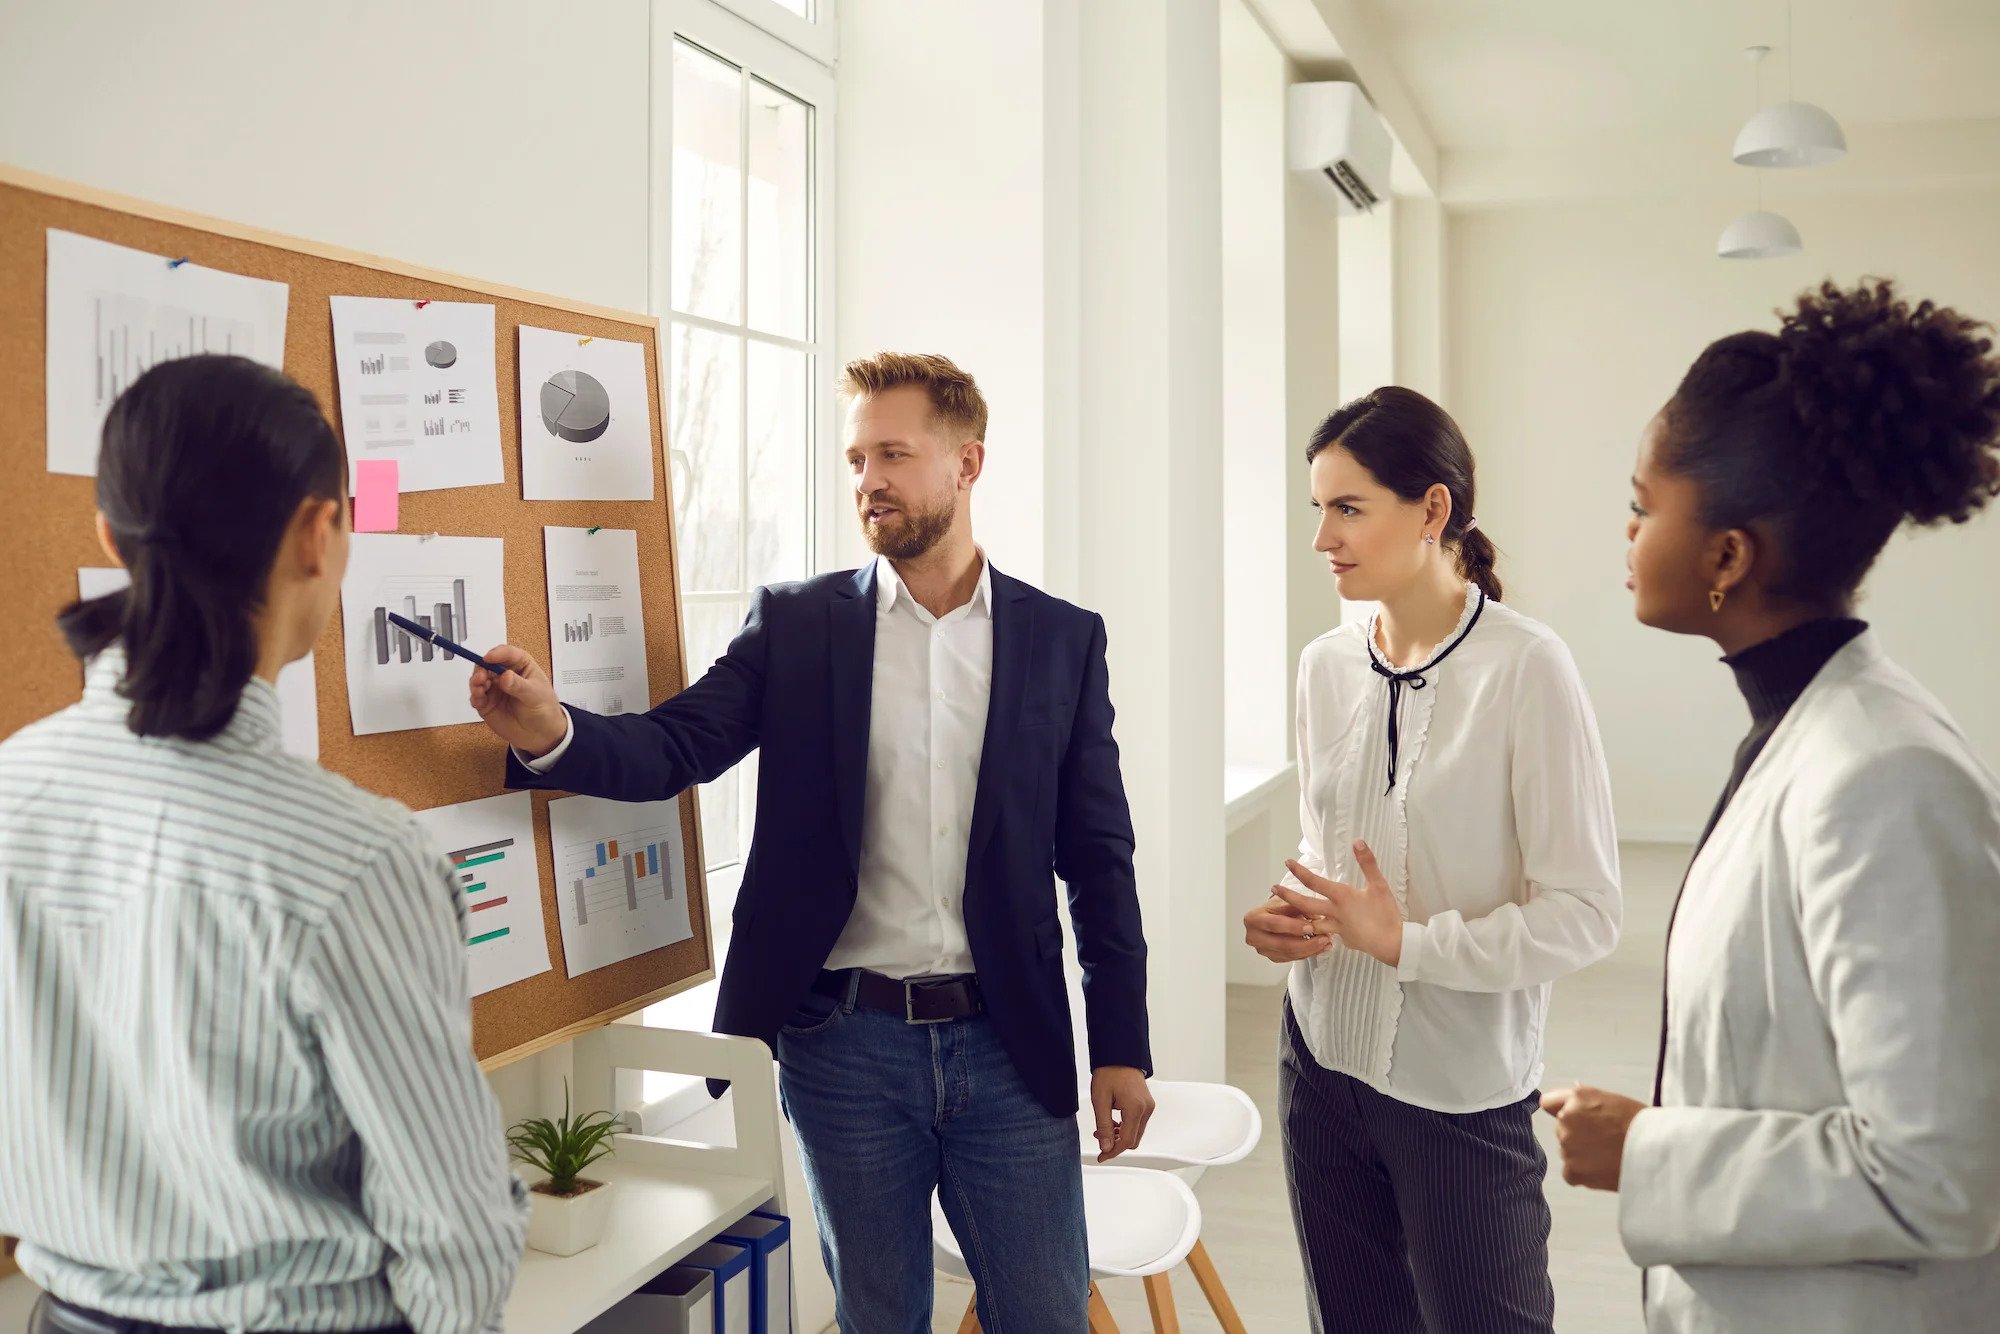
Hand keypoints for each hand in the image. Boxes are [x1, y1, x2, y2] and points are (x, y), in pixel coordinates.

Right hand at [467, 645, 567, 757]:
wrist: (541, 734)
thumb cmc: (544, 708)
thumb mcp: (536, 695)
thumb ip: (519, 686)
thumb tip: (505, 676)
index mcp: (521, 665)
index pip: (507, 653)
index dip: (497, 654)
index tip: (488, 658)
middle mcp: (505, 674)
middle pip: (488, 664)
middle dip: (481, 668)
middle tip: (481, 677)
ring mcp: (495, 688)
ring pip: (479, 679)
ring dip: (475, 681)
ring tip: (479, 689)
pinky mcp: (487, 703)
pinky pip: (476, 696)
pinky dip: (474, 696)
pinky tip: (478, 700)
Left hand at [1090, 1066, 1154, 1162]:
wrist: (1119, 1055)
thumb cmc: (1109, 1072)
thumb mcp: (1100, 1100)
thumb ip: (1104, 1126)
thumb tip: (1106, 1147)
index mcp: (1136, 1108)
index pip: (1127, 1141)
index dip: (1113, 1151)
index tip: (1102, 1156)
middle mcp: (1146, 1109)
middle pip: (1134, 1140)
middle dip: (1116, 1144)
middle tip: (1100, 1139)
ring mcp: (1148, 1106)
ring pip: (1136, 1133)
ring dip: (1120, 1136)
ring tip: (1103, 1129)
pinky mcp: (1146, 1104)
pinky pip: (1138, 1124)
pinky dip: (1126, 1128)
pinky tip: (1113, 1122)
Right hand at [1245, 891, 1333, 962]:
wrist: (1272, 915)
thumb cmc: (1277, 907)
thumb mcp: (1286, 900)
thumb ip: (1299, 907)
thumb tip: (1316, 917)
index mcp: (1253, 918)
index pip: (1274, 924)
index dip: (1293, 927)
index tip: (1311, 927)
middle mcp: (1254, 937)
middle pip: (1283, 944)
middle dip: (1306, 943)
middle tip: (1324, 938)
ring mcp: (1263, 950)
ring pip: (1289, 954)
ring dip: (1310, 950)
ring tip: (1326, 942)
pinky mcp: (1272, 957)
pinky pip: (1292, 959)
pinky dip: (1308, 954)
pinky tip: (1320, 948)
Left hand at [1277, 841, 1403, 966]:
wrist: (1392, 944)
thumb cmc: (1385, 914)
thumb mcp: (1379, 885)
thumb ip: (1367, 863)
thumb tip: (1357, 841)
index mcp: (1340, 897)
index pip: (1314, 882)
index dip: (1300, 871)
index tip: (1287, 863)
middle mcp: (1333, 913)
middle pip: (1305, 904)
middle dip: (1287, 896)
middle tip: (1273, 889)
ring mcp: (1337, 929)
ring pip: (1311, 923)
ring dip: (1298, 918)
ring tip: (1287, 914)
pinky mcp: (1343, 940)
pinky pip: (1326, 935)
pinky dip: (1320, 932)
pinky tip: (1320, 932)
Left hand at [1540, 1084, 1646, 1190]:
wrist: (1655, 1151)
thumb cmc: (1640, 1125)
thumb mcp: (1613, 1100)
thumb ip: (1586, 1099)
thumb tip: (1575, 1096)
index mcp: (1577, 1098)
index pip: (1549, 1102)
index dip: (1561, 1110)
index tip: (1571, 1119)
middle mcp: (1566, 1120)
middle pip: (1561, 1129)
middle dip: (1576, 1134)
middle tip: (1603, 1140)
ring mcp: (1567, 1146)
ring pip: (1567, 1151)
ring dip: (1580, 1154)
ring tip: (1608, 1155)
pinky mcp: (1572, 1170)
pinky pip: (1570, 1173)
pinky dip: (1582, 1174)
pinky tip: (1602, 1169)